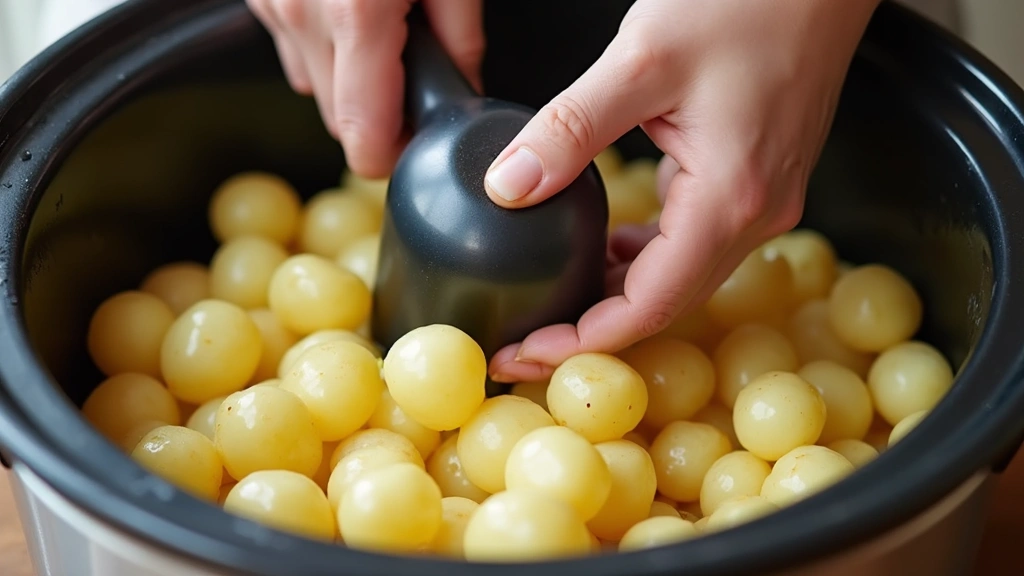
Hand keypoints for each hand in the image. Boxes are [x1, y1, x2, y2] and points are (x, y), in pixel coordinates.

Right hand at [246, 0, 484, 176]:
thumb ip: (460, 39)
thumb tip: (461, 92)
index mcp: (357, 13)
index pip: (363, 137)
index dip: (395, 155)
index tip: (419, 144)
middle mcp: (302, 14)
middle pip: (340, 120)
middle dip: (381, 114)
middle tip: (417, 75)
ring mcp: (272, 3)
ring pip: (314, 86)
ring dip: (349, 79)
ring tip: (385, 29)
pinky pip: (295, 48)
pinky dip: (324, 44)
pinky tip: (352, 7)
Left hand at [486, 0, 882, 382]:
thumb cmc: (748, 1)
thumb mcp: (642, 59)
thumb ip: (569, 129)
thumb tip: (508, 187)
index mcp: (729, 199)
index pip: (647, 307)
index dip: (579, 341)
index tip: (522, 355)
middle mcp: (755, 214)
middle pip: (665, 305)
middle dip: (589, 329)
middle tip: (522, 338)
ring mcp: (763, 200)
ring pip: (679, 277)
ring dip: (616, 296)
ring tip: (554, 300)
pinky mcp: (758, 180)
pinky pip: (694, 242)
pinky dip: (645, 258)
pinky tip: (608, 245)